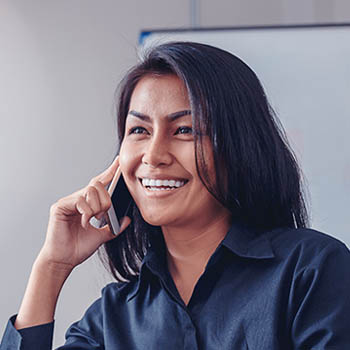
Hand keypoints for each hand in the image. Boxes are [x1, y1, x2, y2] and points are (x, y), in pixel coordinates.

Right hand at [37, 156, 130, 270]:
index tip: (119, 162)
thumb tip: (127, 219)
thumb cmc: (78, 248)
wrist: (64, 260)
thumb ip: (114, 227)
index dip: (110, 171)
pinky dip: (87, 212)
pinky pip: (79, 201)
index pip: (99, 182)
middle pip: (97, 185)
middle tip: (103, 215)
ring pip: (90, 191)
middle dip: (105, 200)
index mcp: (87, 203)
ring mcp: (68, 202)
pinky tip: (83, 222)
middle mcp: (77, 199)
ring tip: (92, 219)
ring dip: (97, 207)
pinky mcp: (60, 207)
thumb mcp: (102, 236)